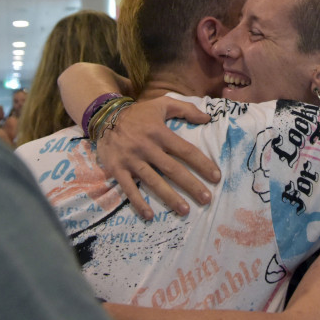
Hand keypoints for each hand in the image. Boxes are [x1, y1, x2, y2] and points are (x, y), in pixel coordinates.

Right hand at [96, 96, 217, 219]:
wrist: (104, 117)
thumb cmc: (138, 113)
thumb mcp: (162, 104)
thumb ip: (186, 109)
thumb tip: (207, 118)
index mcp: (159, 132)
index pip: (186, 150)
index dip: (202, 164)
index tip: (216, 177)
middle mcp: (147, 147)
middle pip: (173, 169)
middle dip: (191, 185)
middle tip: (207, 199)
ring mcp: (132, 160)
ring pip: (153, 181)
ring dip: (170, 197)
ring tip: (185, 210)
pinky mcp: (118, 170)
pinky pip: (129, 189)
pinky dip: (138, 203)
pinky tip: (150, 216)